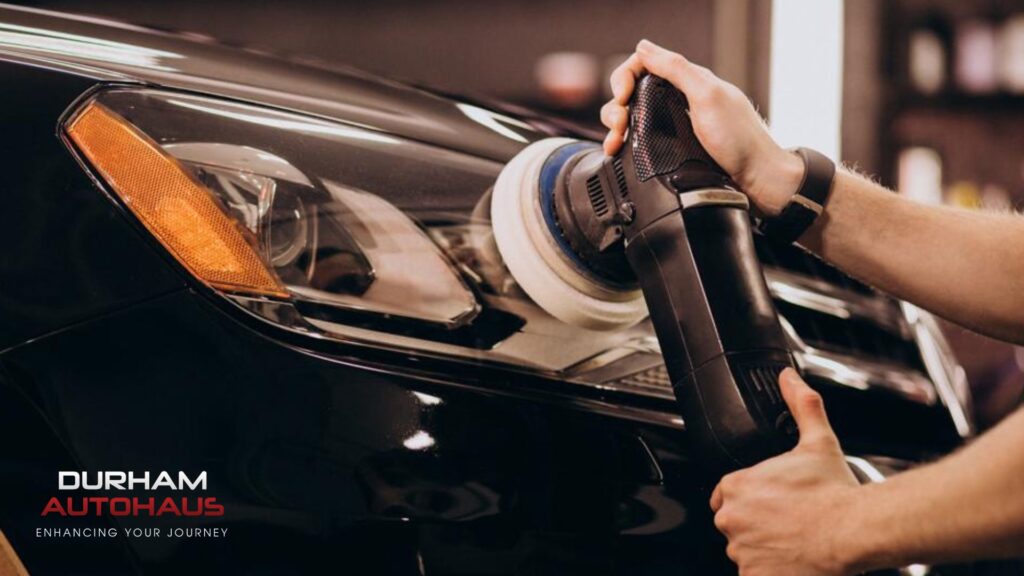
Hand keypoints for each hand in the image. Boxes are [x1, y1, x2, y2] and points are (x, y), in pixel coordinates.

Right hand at [601, 39, 803, 215]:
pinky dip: (623, 143)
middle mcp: (678, 101)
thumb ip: (676, 70)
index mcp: (688, 82)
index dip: (626, 77)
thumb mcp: (708, 96)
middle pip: (632, 93)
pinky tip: (618, 151)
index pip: (643, 66)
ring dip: (615, 126)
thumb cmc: (740, 140)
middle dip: (616, 106)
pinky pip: (638, 140)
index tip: (623, 96)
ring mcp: (673, 126)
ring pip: (632, 117)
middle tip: (620, 125)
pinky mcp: (670, 149)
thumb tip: (644, 48)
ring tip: (615, 142)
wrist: (756, 180)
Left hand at [710, 368, 861, 574]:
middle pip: (736, 523)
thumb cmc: (834, 493)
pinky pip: (753, 573)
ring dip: (764, 548)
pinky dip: (770, 570)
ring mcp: (741, 550)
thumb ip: (801, 406)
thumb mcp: (817, 441)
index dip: (751, 498)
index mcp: (737, 486)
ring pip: (746, 550)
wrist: (853, 532)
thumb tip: (790, 378)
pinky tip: (792, 561)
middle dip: (756, 524)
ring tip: (794, 540)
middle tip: (788, 522)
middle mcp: (732, 518)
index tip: (773, 503)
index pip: (728, 494)